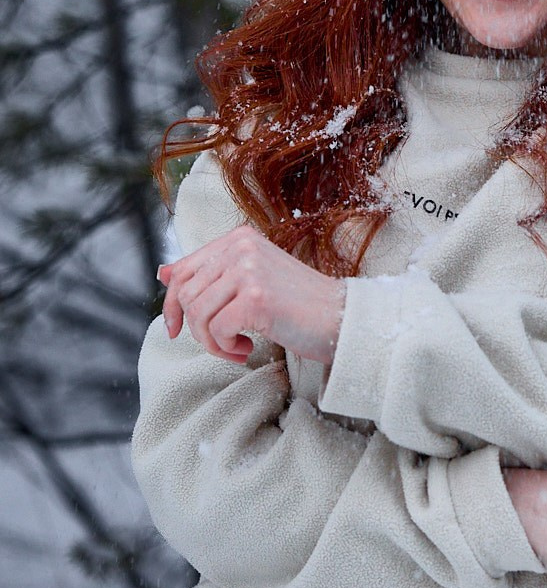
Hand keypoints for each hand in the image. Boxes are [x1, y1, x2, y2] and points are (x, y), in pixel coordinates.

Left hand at [159, 226, 346, 365]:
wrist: (340, 318)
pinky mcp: (256, 298)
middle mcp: (241, 247)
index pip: (183, 271)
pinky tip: (248, 348)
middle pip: (187, 296)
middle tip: (224, 343)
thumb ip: (209, 273)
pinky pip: (216, 330)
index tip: (176, 329)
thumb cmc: (298, 304)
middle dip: (197, 329)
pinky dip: (227, 348)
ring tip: (239, 347)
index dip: (172, 304)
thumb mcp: (250, 280)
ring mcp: (249, 270)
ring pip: (198, 314)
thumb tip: (164, 272)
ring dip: (213, 342)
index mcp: (238, 238)